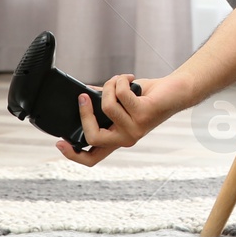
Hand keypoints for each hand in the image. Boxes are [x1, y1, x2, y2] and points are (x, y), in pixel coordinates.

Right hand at [55, 73, 183, 165]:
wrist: (176, 91)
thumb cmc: (147, 97)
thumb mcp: (120, 103)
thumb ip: (101, 103)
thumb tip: (80, 96)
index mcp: (117, 140)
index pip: (92, 158)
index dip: (73, 155)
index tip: (59, 143)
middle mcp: (125, 139)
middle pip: (93, 137)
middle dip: (84, 113)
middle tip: (84, 97)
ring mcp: (135, 129)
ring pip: (106, 107)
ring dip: (109, 86)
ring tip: (118, 80)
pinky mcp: (144, 115)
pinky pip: (121, 95)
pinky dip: (121, 80)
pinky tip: (129, 78)